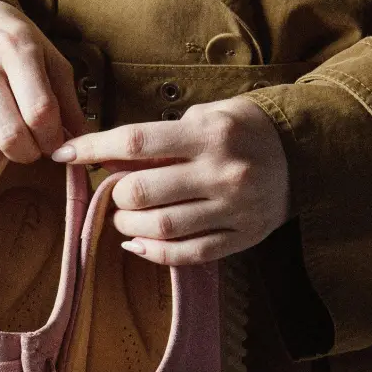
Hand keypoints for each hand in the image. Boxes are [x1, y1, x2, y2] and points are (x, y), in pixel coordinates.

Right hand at [0, 0, 87, 170]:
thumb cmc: (10, 43)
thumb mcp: (47, 59)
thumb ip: (67, 102)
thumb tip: (81, 148)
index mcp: (16, 49)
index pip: (41, 113)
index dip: (51, 140)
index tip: (51, 144)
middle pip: (9, 135)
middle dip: (25, 154)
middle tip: (26, 148)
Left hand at [50, 97, 291, 264]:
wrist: (307, 155)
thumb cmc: (246, 130)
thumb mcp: (207, 117)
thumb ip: (161, 138)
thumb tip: (108, 157)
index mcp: (209, 133)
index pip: (136, 141)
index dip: (93, 148)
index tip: (64, 154)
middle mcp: (221, 171)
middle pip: (143, 192)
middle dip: (117, 195)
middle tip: (117, 192)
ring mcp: (233, 208)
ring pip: (162, 227)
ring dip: (130, 226)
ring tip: (127, 218)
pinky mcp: (242, 236)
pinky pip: (188, 255)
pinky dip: (154, 253)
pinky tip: (138, 244)